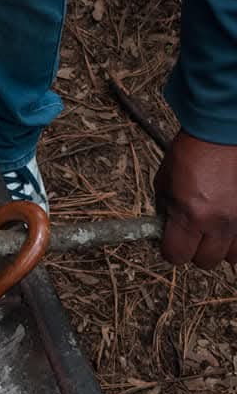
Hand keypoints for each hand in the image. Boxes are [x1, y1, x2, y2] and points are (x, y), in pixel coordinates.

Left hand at [154, 130, 236, 268]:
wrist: (221, 132)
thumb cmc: (190, 153)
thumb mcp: (164, 184)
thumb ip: (165, 211)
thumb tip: (166, 229)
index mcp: (190, 216)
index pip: (176, 256)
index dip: (171, 251)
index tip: (171, 243)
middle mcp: (218, 223)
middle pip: (205, 261)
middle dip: (196, 251)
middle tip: (193, 236)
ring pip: (232, 257)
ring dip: (221, 248)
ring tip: (215, 231)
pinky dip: (236, 238)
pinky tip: (229, 226)